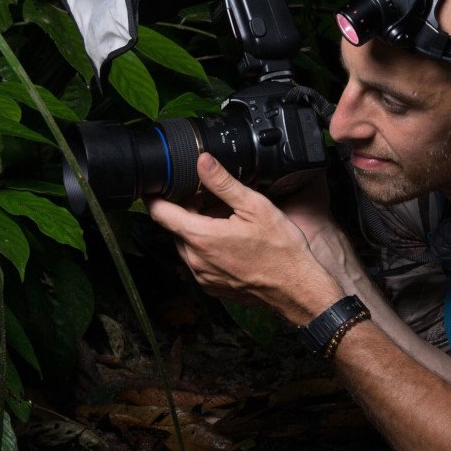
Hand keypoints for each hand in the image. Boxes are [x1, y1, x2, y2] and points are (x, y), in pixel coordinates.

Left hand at [146, 154, 342, 323]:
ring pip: (187, 244)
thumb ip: (223, 183)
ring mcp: (202, 275)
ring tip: (224, 220)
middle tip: (208, 198)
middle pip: (175, 227)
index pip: (160, 213)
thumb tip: (202, 161)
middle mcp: (195, 259)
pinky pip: (199, 262)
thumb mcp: (254, 207)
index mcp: (200, 237)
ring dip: (198, 230)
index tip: (157, 185)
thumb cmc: (280, 250)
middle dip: (186, 210)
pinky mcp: (211, 286)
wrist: (296, 288)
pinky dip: (207, 249)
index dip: (155, 195)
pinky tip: (230, 242)